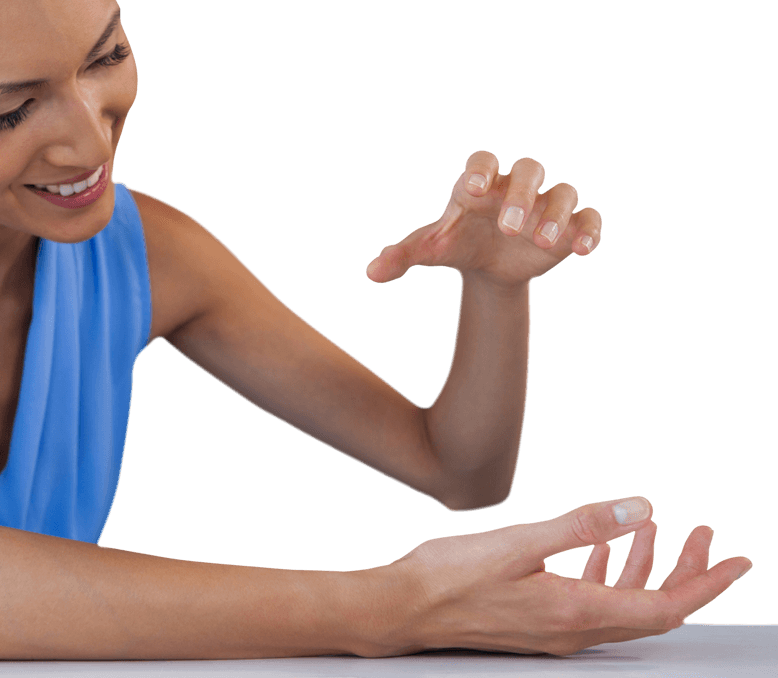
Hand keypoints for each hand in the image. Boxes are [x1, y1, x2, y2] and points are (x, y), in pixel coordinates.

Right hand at [357, 497, 751, 656]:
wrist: (403, 608)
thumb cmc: (450, 576)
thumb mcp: (519, 542)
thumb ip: (581, 526)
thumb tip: (639, 509)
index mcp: (575, 611)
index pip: (663, 604)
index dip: (704, 582)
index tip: (736, 562)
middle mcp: (573, 630)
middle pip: (651, 609)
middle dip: (684, 573)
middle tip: (704, 538)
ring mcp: (554, 631)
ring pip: (622, 605)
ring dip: (645, 569)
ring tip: (655, 532)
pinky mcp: (536, 622)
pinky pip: (591, 603)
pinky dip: (608, 575)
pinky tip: (602, 550)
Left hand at [366, 151, 601, 286]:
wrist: (487, 266)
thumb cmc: (457, 244)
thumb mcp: (431, 250)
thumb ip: (402, 256)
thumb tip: (371, 273)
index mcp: (480, 183)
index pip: (483, 161)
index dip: (480, 169)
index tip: (472, 187)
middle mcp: (516, 187)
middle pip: (529, 169)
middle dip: (520, 193)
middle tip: (507, 225)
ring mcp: (544, 205)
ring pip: (562, 192)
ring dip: (555, 213)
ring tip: (541, 241)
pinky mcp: (569, 227)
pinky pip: (588, 218)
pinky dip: (588, 228)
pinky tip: (583, 249)